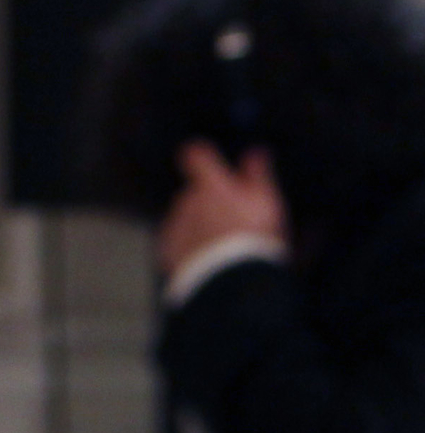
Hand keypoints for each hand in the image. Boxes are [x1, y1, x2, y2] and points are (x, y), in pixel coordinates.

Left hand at [159, 140, 284, 279]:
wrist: (228, 280)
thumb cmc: (253, 237)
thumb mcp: (266, 203)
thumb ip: (257, 174)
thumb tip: (255, 151)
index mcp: (210, 185)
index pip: (195, 155)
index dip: (200, 155)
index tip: (205, 158)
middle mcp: (186, 200)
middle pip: (194, 192)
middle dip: (209, 201)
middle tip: (233, 220)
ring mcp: (173, 225)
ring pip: (185, 217)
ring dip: (199, 225)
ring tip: (223, 246)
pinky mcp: (166, 250)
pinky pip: (177, 241)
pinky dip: (189, 246)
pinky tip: (207, 259)